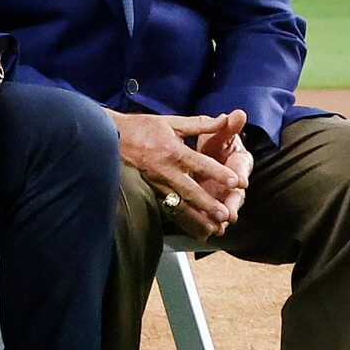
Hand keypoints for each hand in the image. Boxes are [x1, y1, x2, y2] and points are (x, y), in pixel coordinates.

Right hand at [112, 110, 243, 238]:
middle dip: (208, 204)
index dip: (219, 173)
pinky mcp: (154, 191)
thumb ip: (201, 124)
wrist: (114, 137)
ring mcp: (159, 184)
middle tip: (226, 214)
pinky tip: (197, 231)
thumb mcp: (172, 122)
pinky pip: (171, 208)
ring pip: (181, 204)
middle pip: (190, 190)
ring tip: (214, 228)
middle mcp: (167, 171)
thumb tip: (225, 119)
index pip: (200, 164)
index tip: (236, 182)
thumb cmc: (144, 128)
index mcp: (174, 151)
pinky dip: (185, 220)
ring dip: (198, 217)